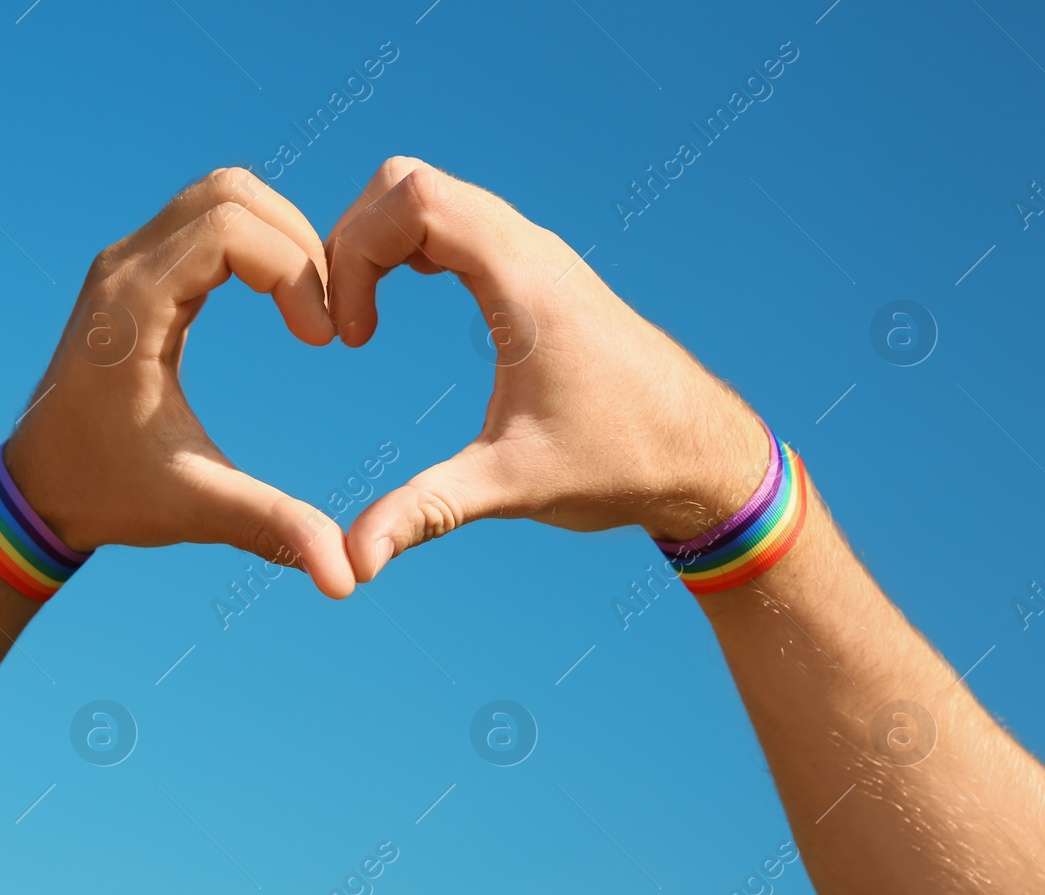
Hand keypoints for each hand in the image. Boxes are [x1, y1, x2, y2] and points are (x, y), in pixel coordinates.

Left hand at [4, 169, 355, 598]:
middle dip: (297, 242)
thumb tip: (348, 580)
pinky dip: (255, 245)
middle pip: (231, 192)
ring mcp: (126, 262)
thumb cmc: (106, 494)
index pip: (232, 228)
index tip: (321, 340)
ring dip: (279, 237)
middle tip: (323, 314)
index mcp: (133, 307)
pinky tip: (279, 304)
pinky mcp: (136, 272)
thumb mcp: (196, 508)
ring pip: (220, 196)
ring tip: (307, 308)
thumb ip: (273, 528)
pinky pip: (206, 222)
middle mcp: (124, 267)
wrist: (35, 489)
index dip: (295, 272)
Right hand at [324, 157, 769, 579]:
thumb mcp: (512, 487)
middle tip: (342, 318)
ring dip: (378, 241)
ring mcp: (534, 254)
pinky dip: (407, 245)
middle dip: (353, 239)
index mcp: (524, 282)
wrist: (703, 455)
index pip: (413, 200)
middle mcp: (530, 250)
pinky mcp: (534, 271)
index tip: (351, 337)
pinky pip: (454, 220)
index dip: (355, 252)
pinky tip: (396, 303)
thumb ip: (426, 512)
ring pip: (429, 194)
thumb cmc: (619, 464)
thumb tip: (352, 562)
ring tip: (359, 318)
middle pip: (409, 182)